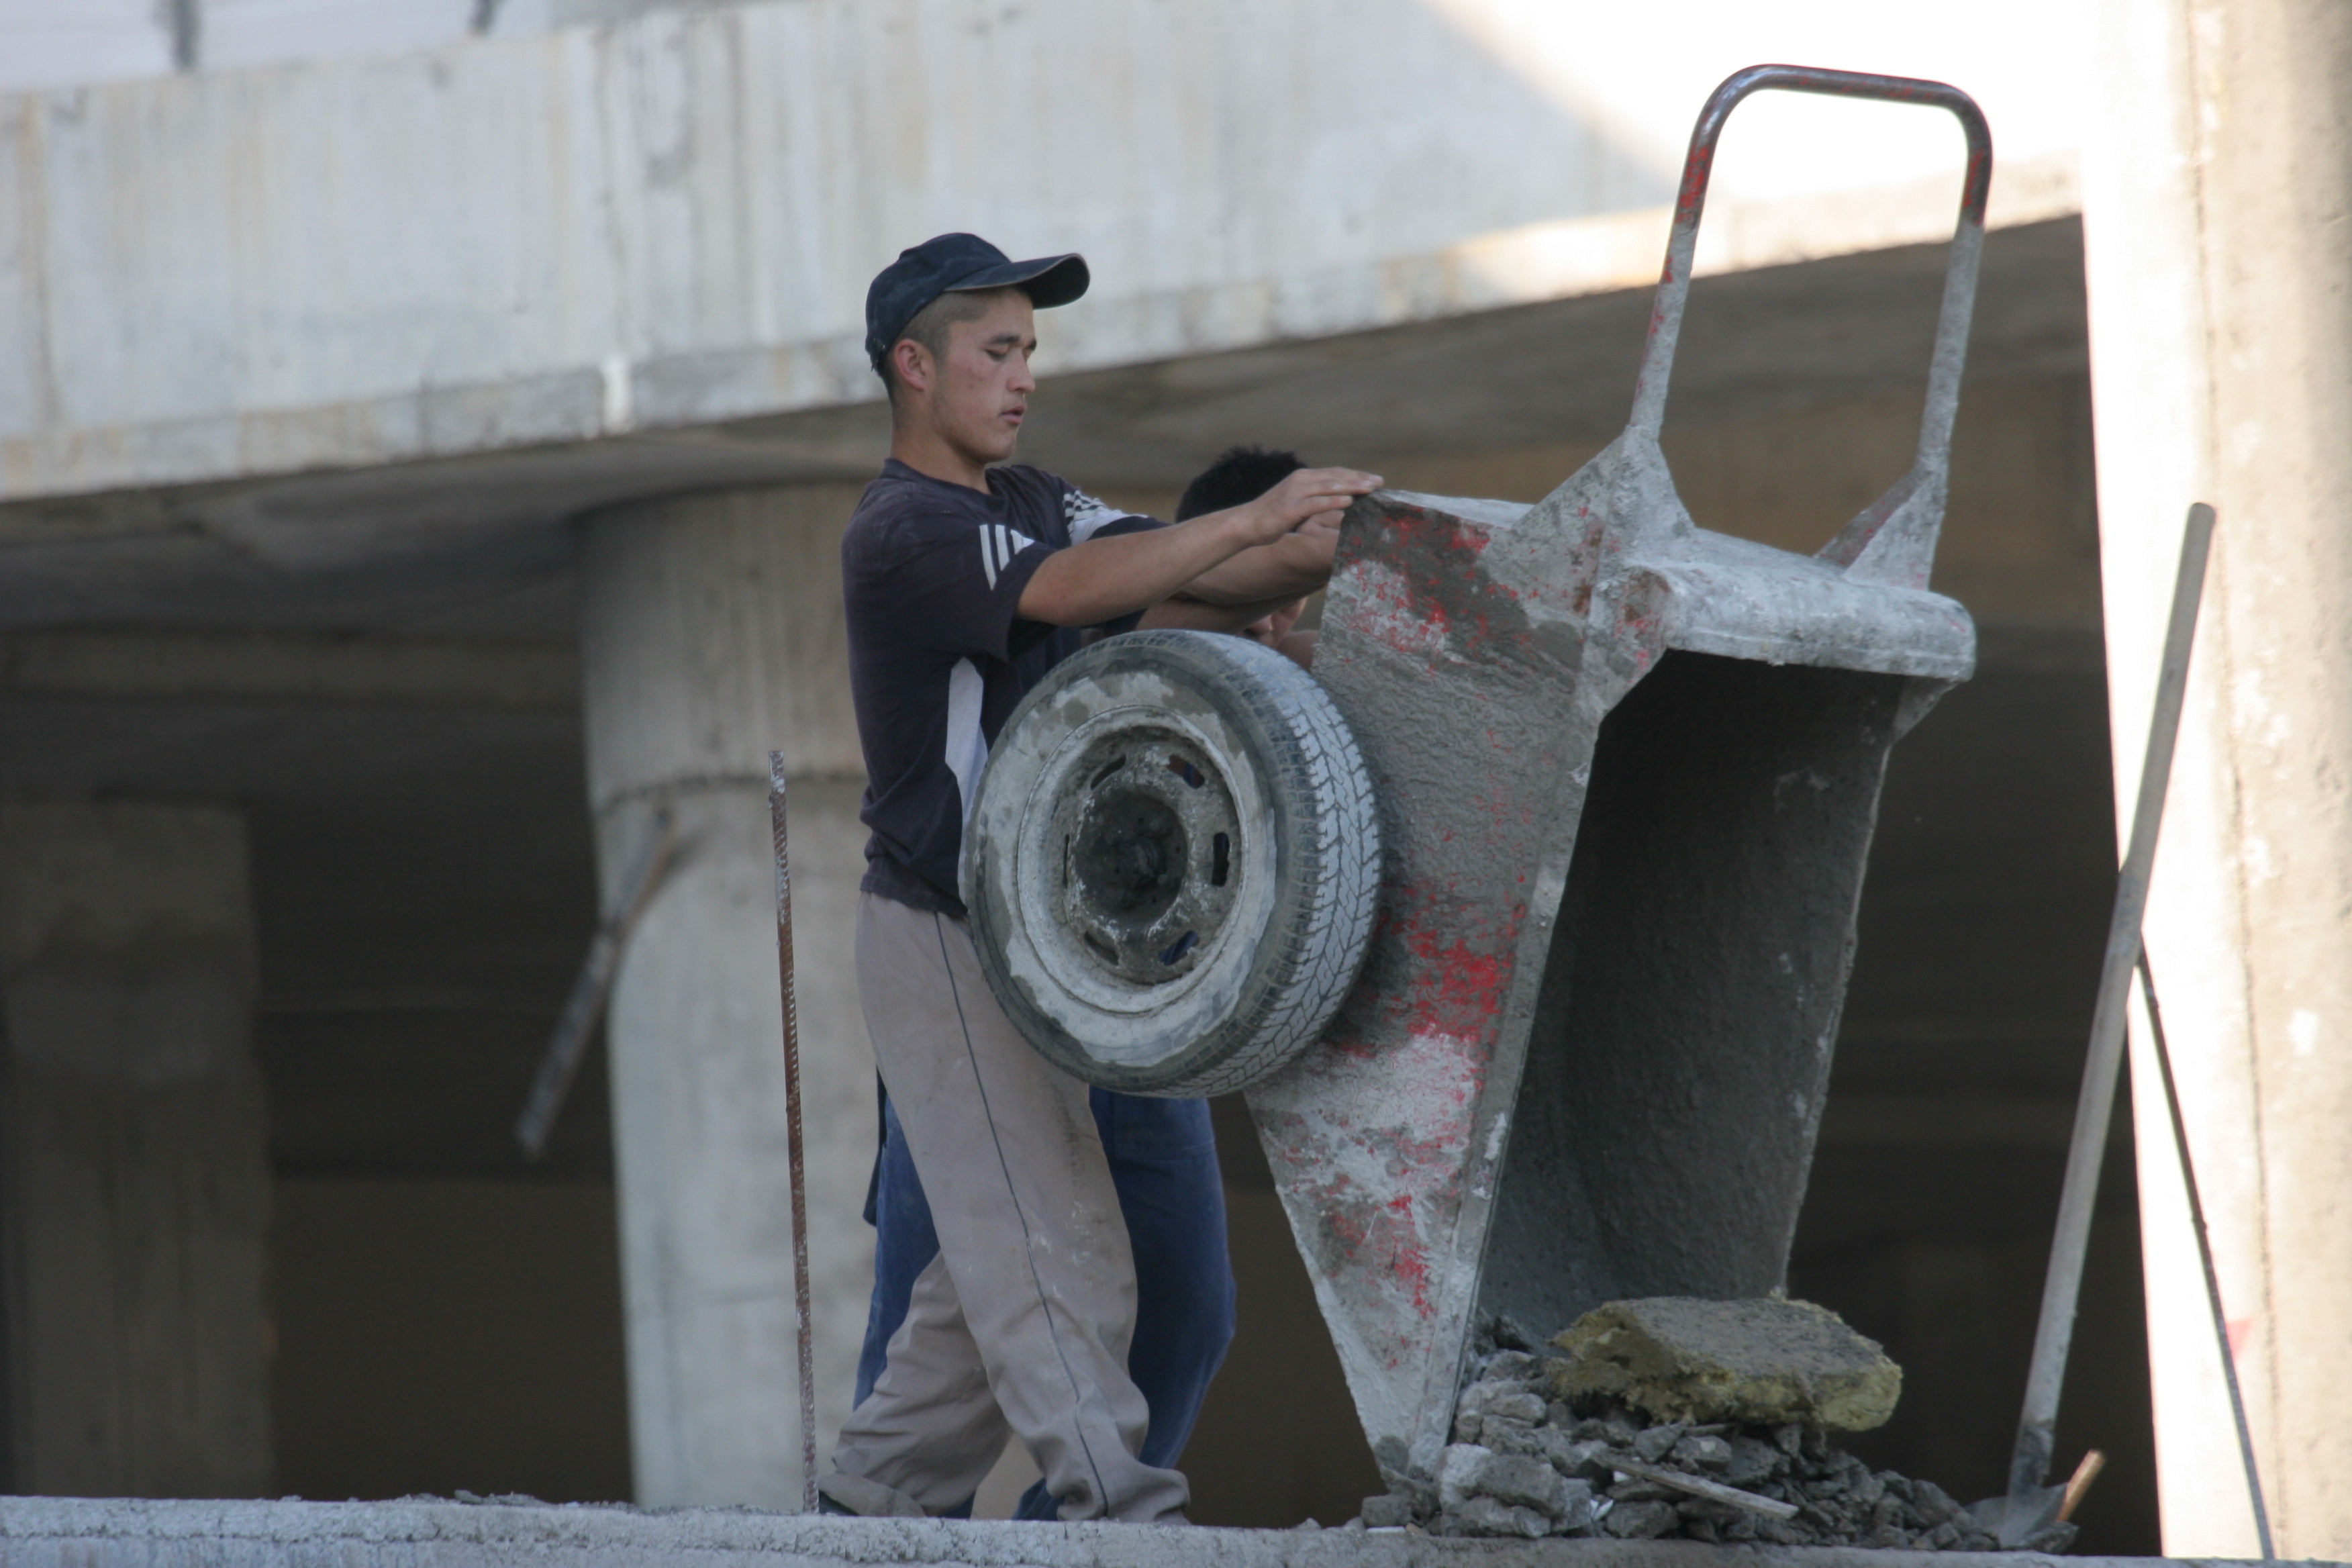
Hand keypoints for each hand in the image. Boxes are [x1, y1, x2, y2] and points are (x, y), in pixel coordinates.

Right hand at [1228, 467, 1381, 546]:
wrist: (1246, 524)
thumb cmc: (1271, 517)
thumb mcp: (1296, 503)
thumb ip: (1313, 499)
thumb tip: (1335, 503)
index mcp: (1303, 478)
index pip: (1334, 473)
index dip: (1355, 475)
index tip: (1374, 480)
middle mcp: (1301, 481)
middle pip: (1336, 476)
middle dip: (1359, 479)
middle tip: (1379, 482)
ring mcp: (1295, 493)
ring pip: (1329, 487)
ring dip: (1351, 487)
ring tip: (1369, 489)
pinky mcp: (1291, 508)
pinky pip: (1316, 503)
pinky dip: (1333, 502)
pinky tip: (1349, 502)